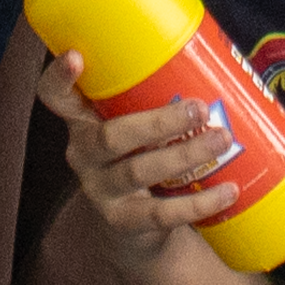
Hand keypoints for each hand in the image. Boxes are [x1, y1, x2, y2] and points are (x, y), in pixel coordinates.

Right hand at [33, 47, 253, 247]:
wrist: (133, 229)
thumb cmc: (141, 155)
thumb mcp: (135, 126)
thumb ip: (155, 96)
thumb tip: (219, 58)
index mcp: (82, 121)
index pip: (55, 97)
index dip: (59, 78)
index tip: (76, 56)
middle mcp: (83, 154)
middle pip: (111, 137)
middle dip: (158, 122)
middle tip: (199, 107)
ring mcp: (99, 191)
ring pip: (138, 171)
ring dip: (184, 155)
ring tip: (221, 140)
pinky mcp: (122, 222)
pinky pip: (161, 214)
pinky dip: (199, 203)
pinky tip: (229, 191)